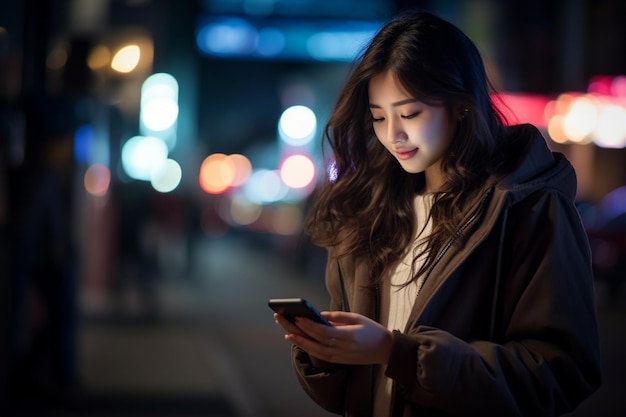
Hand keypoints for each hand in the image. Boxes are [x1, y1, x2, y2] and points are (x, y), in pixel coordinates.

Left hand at [274, 311, 391, 364]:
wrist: (385, 350)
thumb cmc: (372, 330)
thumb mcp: (357, 318)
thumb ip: (338, 316)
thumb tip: (319, 314)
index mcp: (347, 336)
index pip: (323, 331)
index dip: (309, 325)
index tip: (297, 317)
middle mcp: (341, 349)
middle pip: (315, 340)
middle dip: (298, 331)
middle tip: (283, 321)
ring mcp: (339, 357)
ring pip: (315, 350)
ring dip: (300, 341)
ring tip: (287, 333)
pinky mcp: (339, 361)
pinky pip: (320, 355)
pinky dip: (308, 348)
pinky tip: (299, 341)